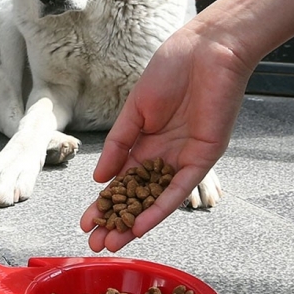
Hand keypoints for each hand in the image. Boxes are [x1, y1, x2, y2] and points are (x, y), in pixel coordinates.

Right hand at [80, 22, 253, 251]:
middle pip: (136, 196)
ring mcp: (184, 158)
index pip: (121, 180)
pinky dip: (160, 208)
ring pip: (155, 199)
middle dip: (115, 221)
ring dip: (134, 223)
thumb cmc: (172, 69)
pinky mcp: (203, 157)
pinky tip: (140, 225)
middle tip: (94, 243)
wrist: (208, 50)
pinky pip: (179, 189)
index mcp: (146, 141)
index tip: (85, 222)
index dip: (103, 202)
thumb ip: (119, 144)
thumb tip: (99, 178)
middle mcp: (165, 155)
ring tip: (112, 243)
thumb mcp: (135, 110)